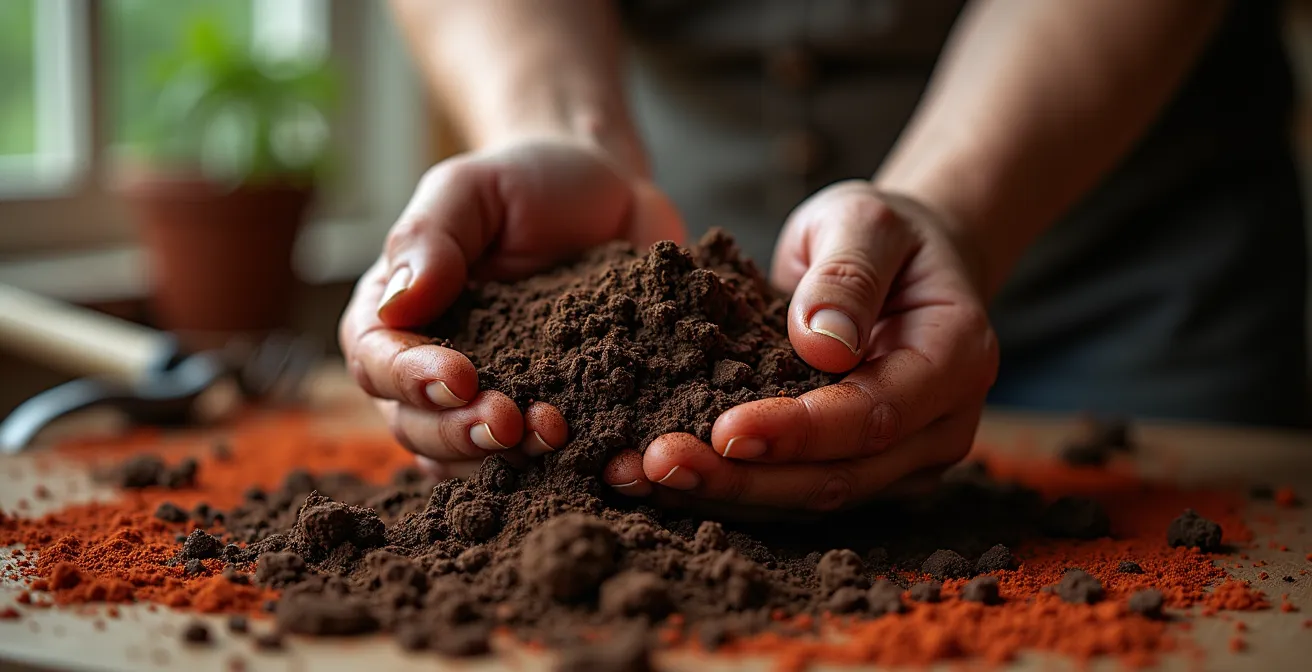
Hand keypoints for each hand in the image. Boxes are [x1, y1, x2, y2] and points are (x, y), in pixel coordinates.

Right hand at [339, 138, 683, 476]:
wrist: (608, 193)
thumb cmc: (526, 182)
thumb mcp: (470, 187)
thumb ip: (430, 237)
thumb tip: (397, 303)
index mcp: (395, 317)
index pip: (378, 363)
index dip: (412, 379)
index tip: (458, 376)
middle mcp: (433, 372)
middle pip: (419, 428)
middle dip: (461, 432)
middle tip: (510, 423)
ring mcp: (494, 400)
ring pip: (476, 460)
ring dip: (510, 461)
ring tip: (556, 438)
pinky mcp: (556, 414)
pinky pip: (550, 462)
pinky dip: (573, 468)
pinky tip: (608, 459)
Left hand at [602, 180, 998, 510]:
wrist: (904, 262)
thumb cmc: (885, 234)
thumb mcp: (867, 221)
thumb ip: (848, 274)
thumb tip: (822, 343)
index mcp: (954, 361)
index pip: (874, 416)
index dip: (799, 431)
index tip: (723, 428)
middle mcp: (938, 428)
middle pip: (838, 479)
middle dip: (742, 479)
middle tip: (655, 464)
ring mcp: (901, 462)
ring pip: (809, 500)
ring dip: (721, 494)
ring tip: (635, 476)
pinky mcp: (858, 473)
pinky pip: (790, 493)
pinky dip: (725, 488)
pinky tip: (658, 476)